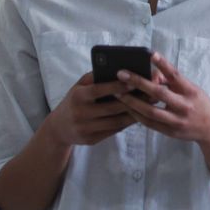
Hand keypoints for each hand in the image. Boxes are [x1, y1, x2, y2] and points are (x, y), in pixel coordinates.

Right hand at [43, 71, 158, 147]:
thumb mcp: (79, 86)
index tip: (135, 81)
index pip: (100, 90)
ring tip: (149, 105)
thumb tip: (119, 68)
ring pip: (116, 122)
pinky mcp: (91, 140)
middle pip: (112, 107)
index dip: (117, 86)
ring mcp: (86, 129)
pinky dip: (127, 123)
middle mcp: (81, 113)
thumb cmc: (74, 100)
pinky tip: (139, 116)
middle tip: (151, 94)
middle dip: (133, 100)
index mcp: (78, 96)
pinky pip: (114, 131)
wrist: (58, 128)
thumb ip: (96, 77)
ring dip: (135, 113)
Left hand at [117, 52, 209, 145]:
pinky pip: (150, 123)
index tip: (151, 54)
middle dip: (139, 83)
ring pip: (151, 111)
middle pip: (159, 93)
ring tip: (119, 93)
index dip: (164, 64)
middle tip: (122, 74)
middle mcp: (184, 106)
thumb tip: (152, 75)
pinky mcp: (170, 132)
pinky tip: (127, 108)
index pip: (176, 75)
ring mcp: (177, 120)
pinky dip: (137, 115)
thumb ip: (173, 82)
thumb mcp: (191, 89)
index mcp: (191, 91)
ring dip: (132, 102)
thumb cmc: (199, 104)